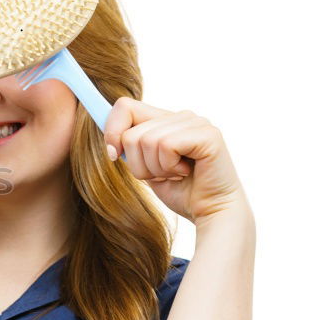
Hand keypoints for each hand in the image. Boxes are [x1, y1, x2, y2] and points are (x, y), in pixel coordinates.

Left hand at [103, 97, 248, 223]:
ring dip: (155, 168)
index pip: (124, 106)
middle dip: (138, 164)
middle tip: (162, 175)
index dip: (112, 131)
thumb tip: (108, 136)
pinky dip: (168, 166)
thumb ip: (129, 146)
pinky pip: (166, 145)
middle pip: (131, 133)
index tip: (115, 156)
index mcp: (165, 120)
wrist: (210, 213)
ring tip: (175, 174)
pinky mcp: (208, 135)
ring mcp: (197, 123)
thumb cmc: (180, 191)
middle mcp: (181, 116)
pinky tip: (185, 173)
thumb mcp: (145, 166)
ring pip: (146, 140)